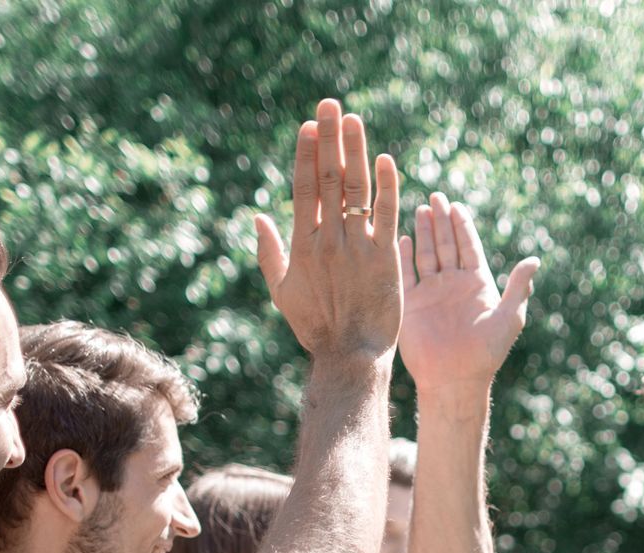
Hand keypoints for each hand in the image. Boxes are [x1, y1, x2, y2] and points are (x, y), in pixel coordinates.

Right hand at [253, 98, 402, 363]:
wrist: (349, 357)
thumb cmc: (315, 327)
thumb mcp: (282, 291)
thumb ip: (269, 252)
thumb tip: (257, 215)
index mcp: (303, 244)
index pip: (305, 188)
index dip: (308, 154)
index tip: (309, 125)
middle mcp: (329, 239)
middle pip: (329, 178)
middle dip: (329, 138)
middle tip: (330, 104)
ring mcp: (358, 247)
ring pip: (356, 189)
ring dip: (355, 151)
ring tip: (353, 119)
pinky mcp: (385, 259)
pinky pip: (386, 215)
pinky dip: (386, 187)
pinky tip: (385, 159)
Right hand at [397, 192, 538, 392]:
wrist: (454, 380)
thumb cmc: (486, 353)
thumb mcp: (509, 318)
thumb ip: (519, 287)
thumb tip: (535, 260)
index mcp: (477, 284)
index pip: (469, 247)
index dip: (463, 226)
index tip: (457, 205)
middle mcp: (453, 285)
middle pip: (446, 245)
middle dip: (441, 221)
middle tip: (435, 197)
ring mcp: (432, 293)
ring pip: (426, 255)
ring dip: (424, 232)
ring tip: (421, 209)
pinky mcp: (412, 304)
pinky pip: (406, 275)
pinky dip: (404, 256)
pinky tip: (403, 237)